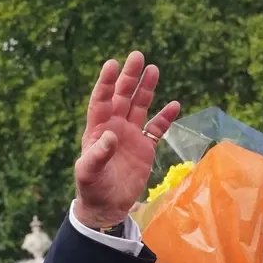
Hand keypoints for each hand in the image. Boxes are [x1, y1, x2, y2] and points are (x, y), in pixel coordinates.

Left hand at [74, 52, 181, 229]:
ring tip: (154, 69)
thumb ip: (98, 154)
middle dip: (129, 77)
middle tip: (137, 56)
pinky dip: (165, 117)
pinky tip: (174, 105)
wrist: (107, 206)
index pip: (101, 100)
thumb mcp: (89, 172)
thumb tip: (111, 136)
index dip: (107, 83)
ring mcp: (131, 135)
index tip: (113, 64)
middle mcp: (114, 127)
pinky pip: (157, 128)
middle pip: (122, 97)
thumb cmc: (93, 188)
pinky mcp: (145, 147)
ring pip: (140, 107)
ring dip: (146, 89)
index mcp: (98, 129)